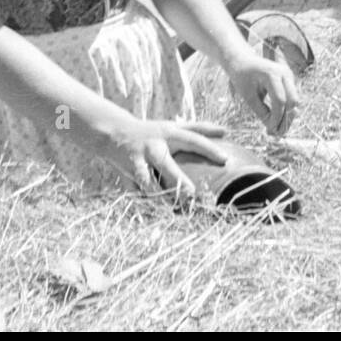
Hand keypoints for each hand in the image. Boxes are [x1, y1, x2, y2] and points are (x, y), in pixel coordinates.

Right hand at [113, 117, 228, 201]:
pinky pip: (134, 192)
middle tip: (192, 194)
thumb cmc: (153, 131)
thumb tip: (226, 131)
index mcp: (168, 134)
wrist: (115, 133)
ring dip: (158, 196)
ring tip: (173, 209)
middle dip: (177, 180)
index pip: (192, 140)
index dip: (208, 149)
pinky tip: (154, 215)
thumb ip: (199, 128)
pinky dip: (143, 203)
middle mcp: (153, 147)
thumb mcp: (174, 126)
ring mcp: (137, 162)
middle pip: (165, 164)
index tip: (225, 160)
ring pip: (146, 182)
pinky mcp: (125, 175)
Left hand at [228, 51, 298, 135]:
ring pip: (295, 101)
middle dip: (286, 119)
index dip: (276, 118)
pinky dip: (286, 111)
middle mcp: (284, 73)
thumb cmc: (242, 77)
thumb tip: (272, 128)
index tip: (270, 131)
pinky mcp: (289, 81)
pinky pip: (292, 98)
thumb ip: (261, 111)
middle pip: (292, 101)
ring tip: (277, 131)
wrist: (243, 61)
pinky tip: (278, 122)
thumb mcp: (248, 96)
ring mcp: (289, 76)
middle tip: (276, 134)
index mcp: (272, 73)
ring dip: (288, 117)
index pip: (280, 100)